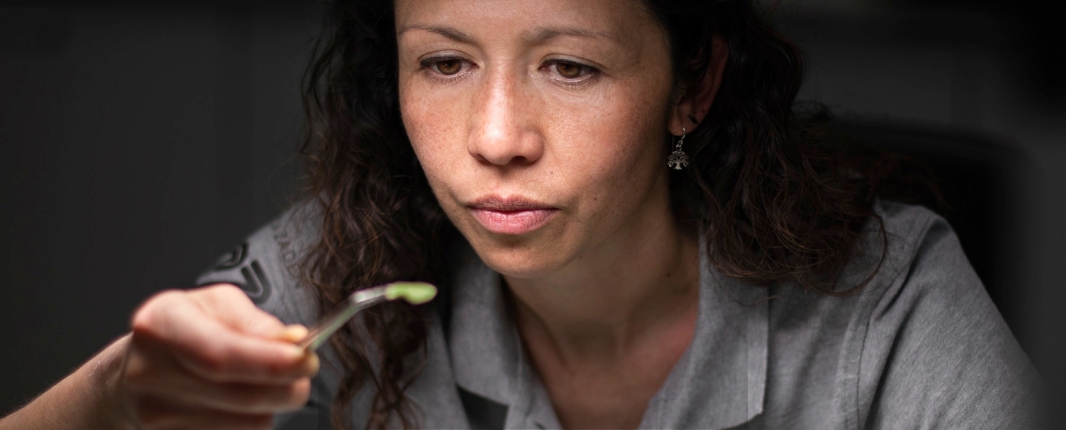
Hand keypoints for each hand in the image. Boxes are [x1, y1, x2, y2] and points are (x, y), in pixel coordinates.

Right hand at [116, 284, 317, 429]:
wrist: (132, 374)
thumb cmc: (182, 331)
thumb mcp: (215, 306)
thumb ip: (256, 323)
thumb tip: (294, 341)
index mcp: (161, 324)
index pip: (221, 354)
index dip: (270, 362)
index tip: (306, 359)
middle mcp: (150, 372)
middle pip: (238, 394)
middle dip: (287, 385)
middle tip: (307, 369)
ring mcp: (155, 414)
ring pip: (244, 422)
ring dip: (272, 404)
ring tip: (267, 381)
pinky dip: (251, 419)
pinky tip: (241, 401)